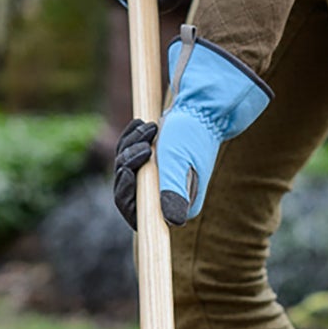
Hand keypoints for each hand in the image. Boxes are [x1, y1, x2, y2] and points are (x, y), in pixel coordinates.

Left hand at [112, 27, 272, 229]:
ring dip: (130, 147)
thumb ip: (172, 190)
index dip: (126, 194)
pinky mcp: (153, 165)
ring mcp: (159, 182)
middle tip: (143, 143)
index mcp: (176, 207)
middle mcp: (167, 200)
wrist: (201, 107)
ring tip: (150, 128)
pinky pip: (128, 157)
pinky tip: (142, 124)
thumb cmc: (191, 133)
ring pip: (126, 171)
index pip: (138, 213)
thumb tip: (173, 222)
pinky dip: (131, 139)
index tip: (127, 170)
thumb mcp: (178, 161)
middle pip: (127, 192)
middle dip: (127, 164)